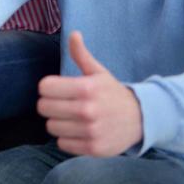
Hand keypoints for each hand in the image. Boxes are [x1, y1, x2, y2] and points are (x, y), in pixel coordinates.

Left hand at [37, 31, 142, 156]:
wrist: (140, 119)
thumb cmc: (112, 93)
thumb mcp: (99, 72)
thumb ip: (81, 54)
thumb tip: (73, 33)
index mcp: (86, 88)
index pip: (45, 87)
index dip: (47, 87)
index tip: (55, 88)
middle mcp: (87, 110)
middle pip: (44, 108)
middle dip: (49, 104)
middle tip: (61, 103)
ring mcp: (90, 131)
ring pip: (51, 127)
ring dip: (57, 122)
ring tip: (69, 117)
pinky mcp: (93, 149)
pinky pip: (62, 144)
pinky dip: (66, 138)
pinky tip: (77, 130)